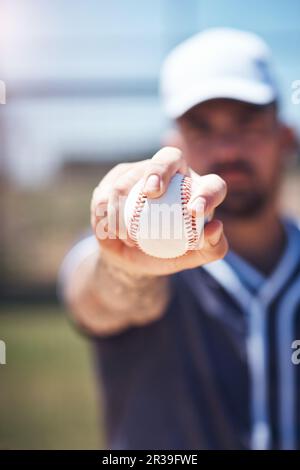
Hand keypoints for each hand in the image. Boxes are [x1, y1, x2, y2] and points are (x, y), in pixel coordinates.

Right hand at [90, 147, 227, 275]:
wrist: (132, 256)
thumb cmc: (167, 253)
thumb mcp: (191, 257)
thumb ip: (212, 248)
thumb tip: (215, 227)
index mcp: (199, 189)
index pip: (212, 185)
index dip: (207, 194)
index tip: (194, 212)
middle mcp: (174, 172)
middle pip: (170, 156)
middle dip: (160, 170)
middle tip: (151, 191)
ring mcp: (142, 171)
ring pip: (128, 177)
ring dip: (123, 205)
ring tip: (127, 236)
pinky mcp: (117, 177)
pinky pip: (107, 190)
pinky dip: (108, 212)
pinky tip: (112, 231)